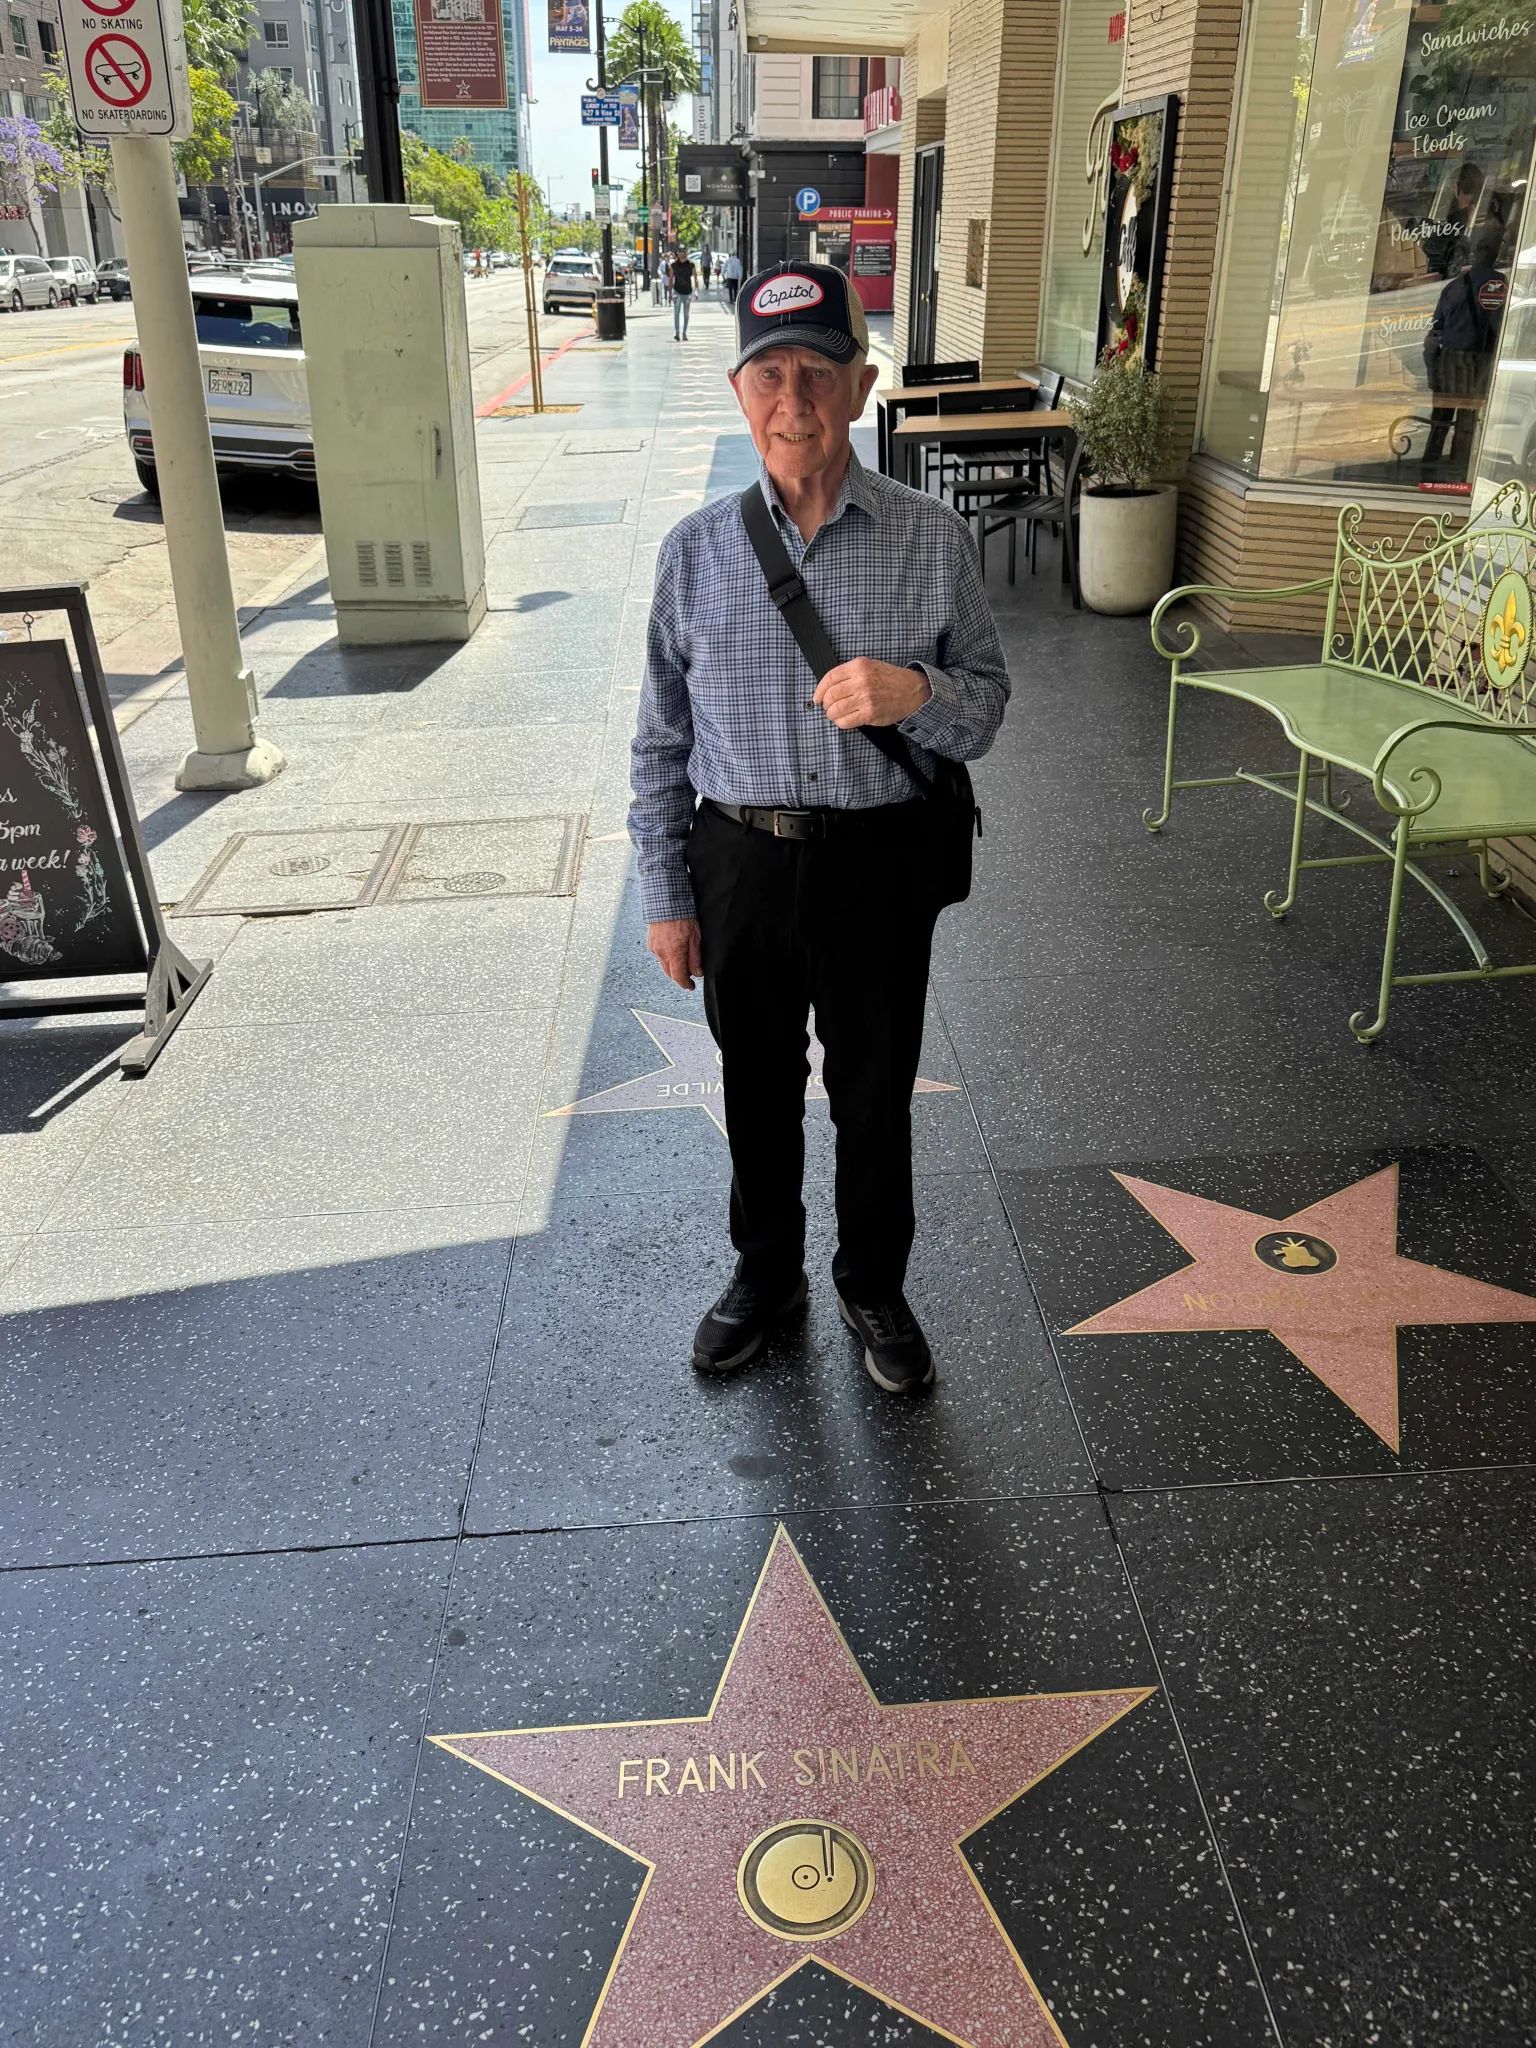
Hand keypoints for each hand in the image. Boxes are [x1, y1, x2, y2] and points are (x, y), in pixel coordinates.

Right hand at [648, 917, 701, 990]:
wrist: (665, 902)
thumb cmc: (682, 916)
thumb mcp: (695, 937)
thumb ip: (695, 957)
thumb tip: (697, 972)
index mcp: (674, 953)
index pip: (679, 977)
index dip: (686, 984)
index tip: (691, 987)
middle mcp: (661, 953)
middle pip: (670, 973)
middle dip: (679, 976)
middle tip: (689, 974)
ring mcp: (654, 948)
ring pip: (664, 965)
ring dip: (673, 966)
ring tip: (682, 959)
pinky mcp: (650, 943)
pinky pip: (659, 956)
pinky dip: (667, 957)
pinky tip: (673, 950)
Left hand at [814, 658, 931, 730]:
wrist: (912, 690)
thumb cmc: (890, 678)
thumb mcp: (869, 666)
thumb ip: (850, 674)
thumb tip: (828, 688)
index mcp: (859, 666)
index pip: (830, 678)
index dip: (819, 690)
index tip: (817, 697)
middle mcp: (861, 681)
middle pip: (830, 695)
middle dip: (825, 704)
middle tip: (828, 707)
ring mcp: (865, 698)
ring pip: (836, 710)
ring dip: (831, 714)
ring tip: (835, 714)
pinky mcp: (870, 714)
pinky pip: (846, 721)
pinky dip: (840, 722)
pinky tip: (844, 720)